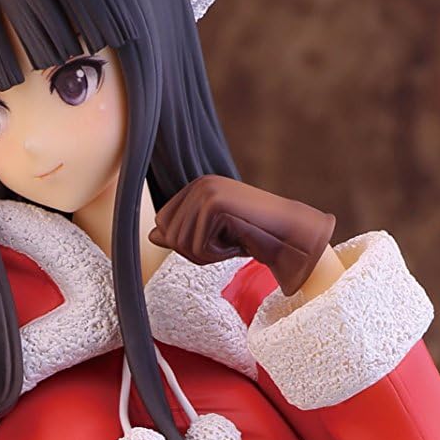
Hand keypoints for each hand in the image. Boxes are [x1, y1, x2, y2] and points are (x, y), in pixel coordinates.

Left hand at [149, 175, 336, 296]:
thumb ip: (182, 234)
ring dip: (209, 255)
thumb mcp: (211, 237)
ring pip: (182, 244)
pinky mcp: (214, 205)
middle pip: (170, 236)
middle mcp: (198, 185)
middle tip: (226, 243)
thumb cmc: (252, 236)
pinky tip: (238, 240)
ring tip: (233, 240)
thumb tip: (151, 236)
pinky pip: (199, 247)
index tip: (215, 239)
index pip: (163, 225)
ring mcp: (206, 192)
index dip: (185, 244)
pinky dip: (219, 254)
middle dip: (196, 252)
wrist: (288, 235)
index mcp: (195, 188)